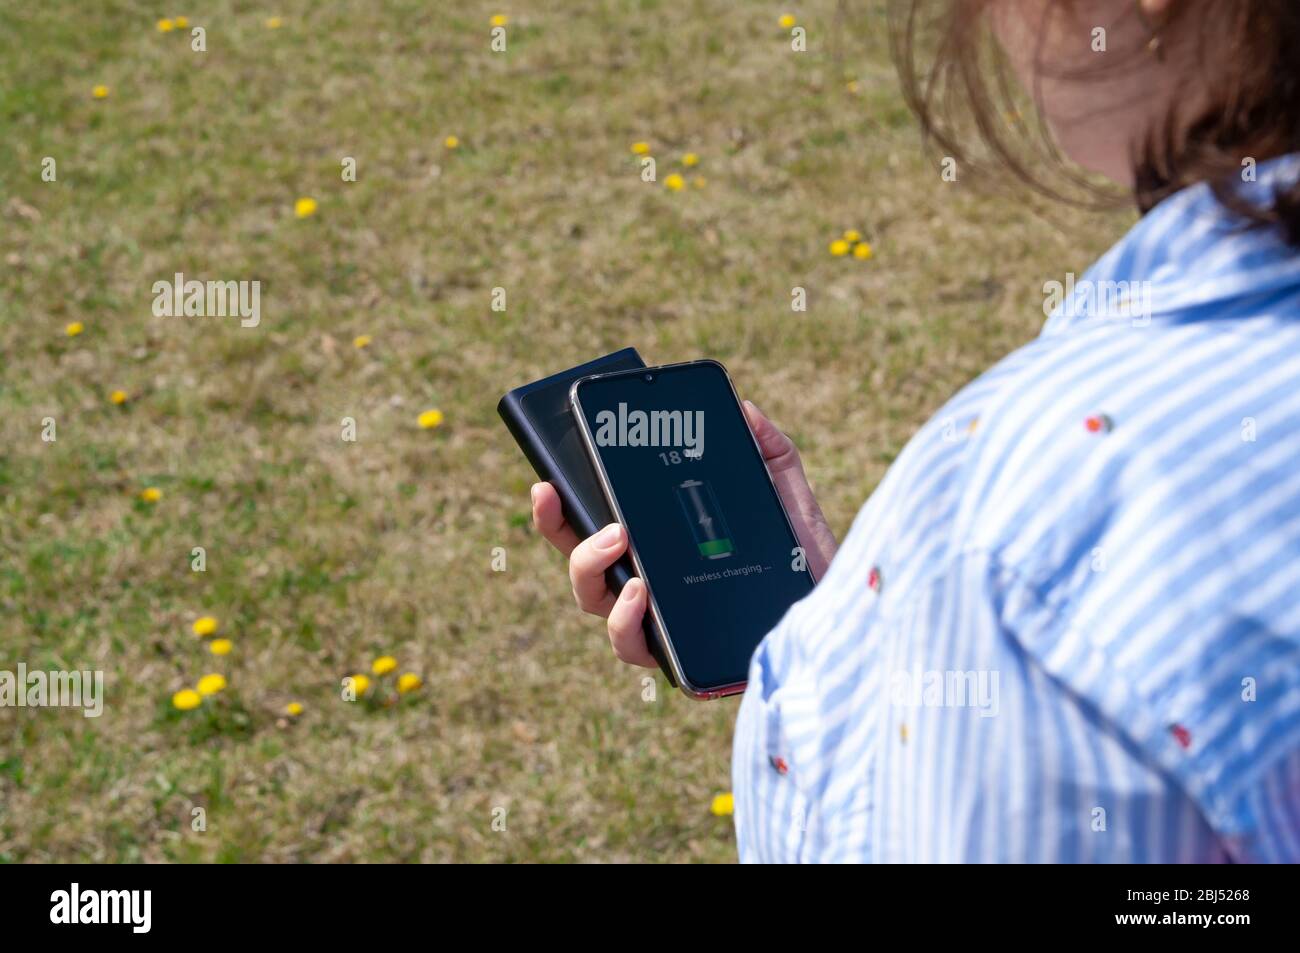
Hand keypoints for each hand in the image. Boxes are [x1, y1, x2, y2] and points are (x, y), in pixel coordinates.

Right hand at [530, 400, 836, 667]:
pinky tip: (642, 589)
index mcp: (660, 547)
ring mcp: (661, 626)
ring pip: (594, 604)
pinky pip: (634, 648)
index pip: (592, 525)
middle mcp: (649, 589)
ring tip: (616, 538)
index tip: (546, 475)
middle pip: (580, 563)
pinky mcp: (681, 662)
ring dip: (589, 566)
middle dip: (558, 527)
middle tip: (559, 494)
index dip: (559, 504)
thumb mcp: (787, 496)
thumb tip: (743, 408)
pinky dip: (625, 619)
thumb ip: (766, 450)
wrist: (846, 615)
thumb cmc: (807, 561)